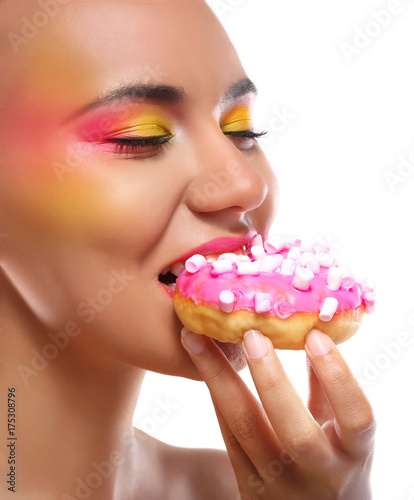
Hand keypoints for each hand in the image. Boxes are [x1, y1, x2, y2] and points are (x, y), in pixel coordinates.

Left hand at [181, 328, 374, 499]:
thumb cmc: (339, 461)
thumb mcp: (345, 430)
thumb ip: (329, 388)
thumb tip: (312, 331)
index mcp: (354, 455)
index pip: (356, 418)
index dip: (337, 377)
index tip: (314, 335)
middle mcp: (319, 476)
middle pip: (294, 432)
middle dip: (270, 379)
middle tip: (250, 334)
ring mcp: (280, 487)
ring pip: (245, 430)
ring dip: (219, 379)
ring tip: (196, 338)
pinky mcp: (249, 490)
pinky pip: (228, 437)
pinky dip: (215, 396)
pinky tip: (200, 363)